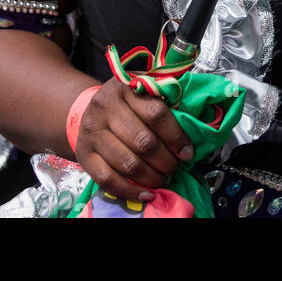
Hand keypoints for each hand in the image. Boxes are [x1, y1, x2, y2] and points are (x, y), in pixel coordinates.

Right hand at [74, 78, 193, 201]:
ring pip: (128, 163)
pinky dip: (130, 190)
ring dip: (152, 177)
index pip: (156, 113)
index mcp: (124, 87)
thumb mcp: (144, 88)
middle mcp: (104, 106)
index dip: (175, 136)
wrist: (91, 108)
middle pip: (143, 141)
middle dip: (165, 160)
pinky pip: (108, 179)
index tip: (187, 152)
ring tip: (163, 178)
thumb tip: (197, 117)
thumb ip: (167, 96)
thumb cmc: (127, 101)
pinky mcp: (84, 154)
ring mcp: (92, 132)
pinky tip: (146, 193)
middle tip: (174, 167)